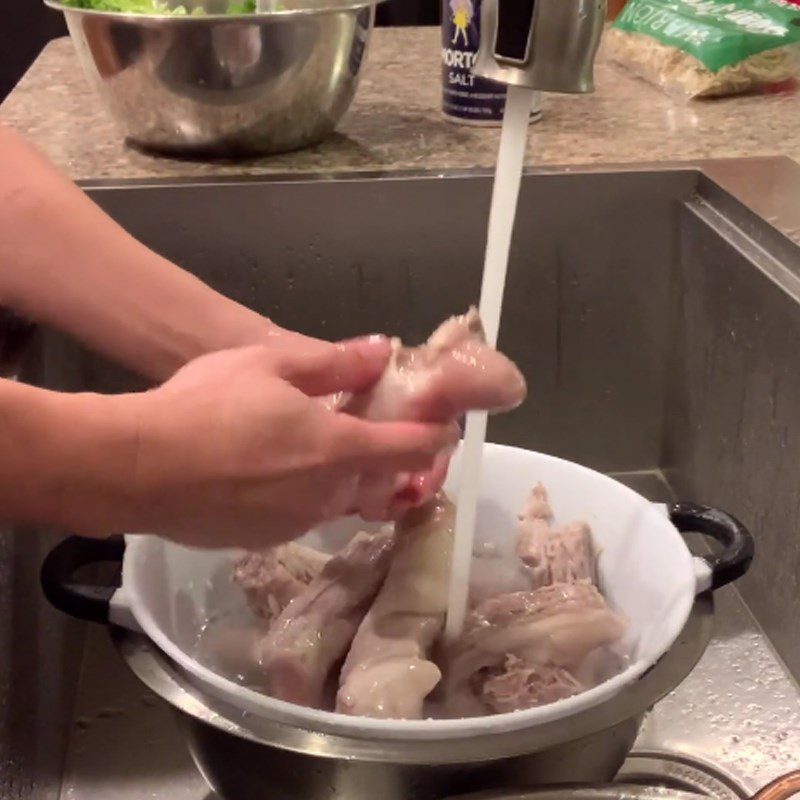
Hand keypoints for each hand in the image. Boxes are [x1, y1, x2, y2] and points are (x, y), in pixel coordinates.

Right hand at [123, 337, 455, 548]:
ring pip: (342, 501)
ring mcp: (296, 524)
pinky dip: (309, 496)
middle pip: (383, 483)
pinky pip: (302, 515)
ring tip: (330, 450)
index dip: (435, 439)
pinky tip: (280, 475)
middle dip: (397, 465)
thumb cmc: (206, 405)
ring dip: (352, 479)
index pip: (410, 449)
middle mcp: (328, 494)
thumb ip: (335, 362)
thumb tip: (383, 351)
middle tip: (390, 438)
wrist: (137, 469)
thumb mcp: (271, 364)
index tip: (444, 430)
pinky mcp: (263, 541)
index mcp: (339, 448)